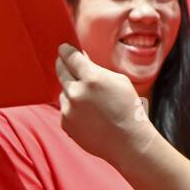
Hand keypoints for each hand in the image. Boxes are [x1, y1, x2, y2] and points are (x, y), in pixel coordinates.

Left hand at [55, 44, 153, 162]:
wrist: (128, 141)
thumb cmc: (128, 109)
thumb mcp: (119, 81)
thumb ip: (96, 69)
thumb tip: (80, 59)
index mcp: (91, 77)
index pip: (69, 56)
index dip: (65, 50)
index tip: (64, 48)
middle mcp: (76, 92)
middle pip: (60, 70)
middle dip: (64, 65)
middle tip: (70, 66)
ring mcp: (68, 109)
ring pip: (63, 91)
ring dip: (72, 91)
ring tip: (92, 102)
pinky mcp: (65, 123)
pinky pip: (65, 108)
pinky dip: (73, 109)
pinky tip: (90, 116)